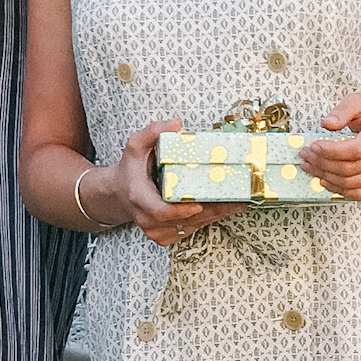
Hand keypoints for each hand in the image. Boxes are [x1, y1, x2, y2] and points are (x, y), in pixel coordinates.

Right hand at [84, 119, 245, 245]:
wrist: (120, 194)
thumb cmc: (130, 170)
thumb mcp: (135, 146)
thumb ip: (152, 132)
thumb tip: (176, 123)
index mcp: (140, 198)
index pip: (160, 211)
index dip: (181, 210)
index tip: (199, 203)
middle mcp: (148, 219)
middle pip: (185, 220)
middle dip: (214, 209)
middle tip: (239, 198)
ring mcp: (157, 231)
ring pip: (193, 226)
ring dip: (217, 215)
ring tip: (240, 201)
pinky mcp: (166, 237)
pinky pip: (192, 230)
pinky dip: (209, 219)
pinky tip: (225, 208)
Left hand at [300, 93, 360, 197]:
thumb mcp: (360, 101)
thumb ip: (342, 110)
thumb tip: (327, 123)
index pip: (356, 149)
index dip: (331, 151)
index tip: (314, 145)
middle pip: (350, 168)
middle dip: (322, 163)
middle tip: (306, 154)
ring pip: (351, 183)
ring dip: (325, 176)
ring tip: (310, 165)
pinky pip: (360, 194)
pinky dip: (340, 190)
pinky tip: (325, 180)